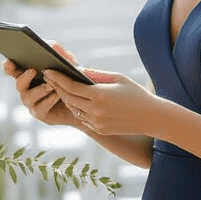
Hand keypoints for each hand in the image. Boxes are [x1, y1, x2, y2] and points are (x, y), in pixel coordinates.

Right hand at [3, 43, 83, 127]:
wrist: (83, 102)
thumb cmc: (71, 79)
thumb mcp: (68, 63)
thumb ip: (59, 52)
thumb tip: (51, 44)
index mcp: (28, 74)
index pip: (13, 70)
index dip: (9, 66)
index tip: (9, 61)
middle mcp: (26, 88)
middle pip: (18, 83)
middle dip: (24, 77)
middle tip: (33, 70)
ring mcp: (31, 102)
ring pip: (28, 97)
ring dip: (40, 89)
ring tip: (51, 84)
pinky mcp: (39, 113)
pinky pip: (40, 108)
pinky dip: (48, 100)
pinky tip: (56, 94)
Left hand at [43, 68, 158, 135]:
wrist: (151, 118)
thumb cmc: (136, 93)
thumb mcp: (118, 78)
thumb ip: (96, 74)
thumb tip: (77, 69)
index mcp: (100, 96)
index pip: (71, 86)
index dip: (57, 78)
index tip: (48, 70)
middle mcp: (96, 111)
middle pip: (68, 98)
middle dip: (57, 87)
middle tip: (48, 77)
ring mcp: (97, 123)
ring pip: (73, 109)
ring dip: (65, 98)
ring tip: (58, 87)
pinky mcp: (100, 130)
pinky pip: (82, 118)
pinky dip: (76, 108)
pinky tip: (73, 100)